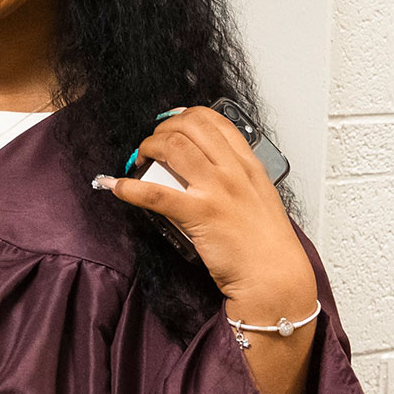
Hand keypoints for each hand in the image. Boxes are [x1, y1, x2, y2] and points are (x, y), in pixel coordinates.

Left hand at [97, 108, 314, 315]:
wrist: (275, 276)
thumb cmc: (267, 244)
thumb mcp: (259, 199)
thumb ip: (237, 180)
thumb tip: (208, 172)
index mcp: (249, 166)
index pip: (215, 122)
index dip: (187, 116)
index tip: (172, 123)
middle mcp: (233, 172)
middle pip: (190, 127)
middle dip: (163, 128)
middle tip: (153, 142)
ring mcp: (216, 191)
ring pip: (173, 148)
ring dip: (148, 147)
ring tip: (139, 159)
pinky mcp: (199, 215)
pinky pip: (156, 193)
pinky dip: (131, 187)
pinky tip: (118, 186)